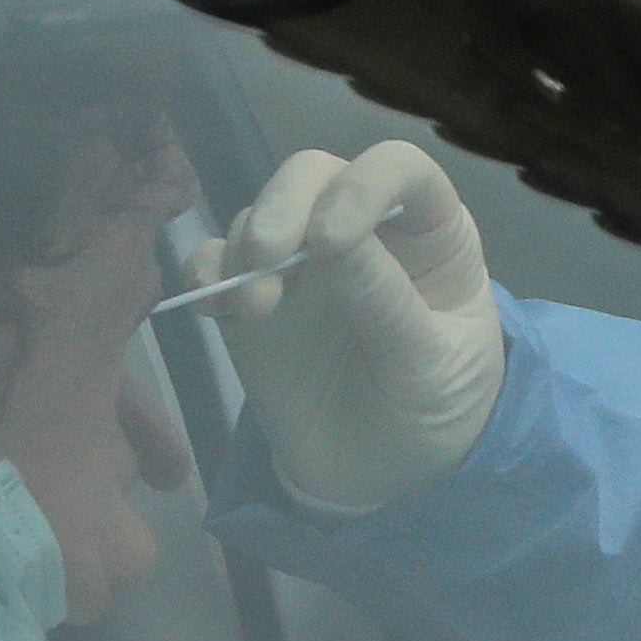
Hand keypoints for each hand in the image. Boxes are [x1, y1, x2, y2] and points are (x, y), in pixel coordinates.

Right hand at [188, 142, 505, 514]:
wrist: (384, 470)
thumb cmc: (433, 405)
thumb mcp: (432, 366)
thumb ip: (389, 305)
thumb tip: (337, 243)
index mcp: (429, 231)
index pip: (398, 169)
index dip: (363, 185)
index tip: (332, 237)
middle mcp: (361, 228)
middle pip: (314, 175)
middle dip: (285, 204)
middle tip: (266, 255)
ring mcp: (303, 261)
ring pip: (261, 213)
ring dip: (246, 249)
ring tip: (256, 310)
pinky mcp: (252, 297)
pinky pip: (217, 262)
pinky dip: (206, 273)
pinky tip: (214, 308)